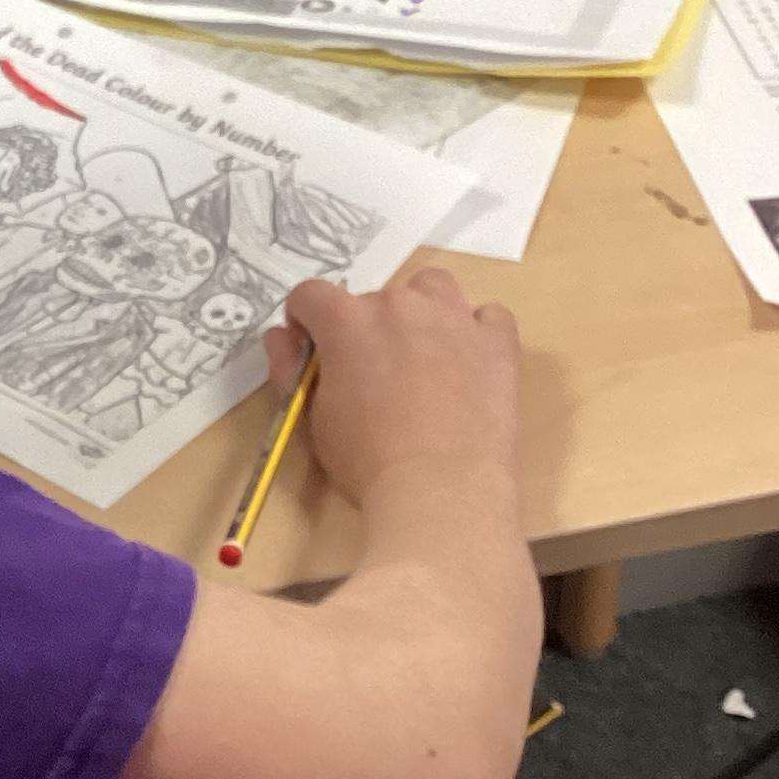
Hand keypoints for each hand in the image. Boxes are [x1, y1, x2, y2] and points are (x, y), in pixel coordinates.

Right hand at [269, 266, 521, 512]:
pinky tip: (469, 362)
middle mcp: (399, 305)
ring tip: (423, 354)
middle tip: (374, 376)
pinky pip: (488, 316)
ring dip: (421, 311)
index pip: (311, 294)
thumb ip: (291, 371)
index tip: (314, 351)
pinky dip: (476, 332)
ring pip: (432, 288)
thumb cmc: (367, 462)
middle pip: (374, 298)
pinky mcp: (497, 342)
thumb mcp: (312, 422)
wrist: (441, 490)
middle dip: (366, 328)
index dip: (306, 321)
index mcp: (347, 322)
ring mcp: (453, 319)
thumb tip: (280, 337)